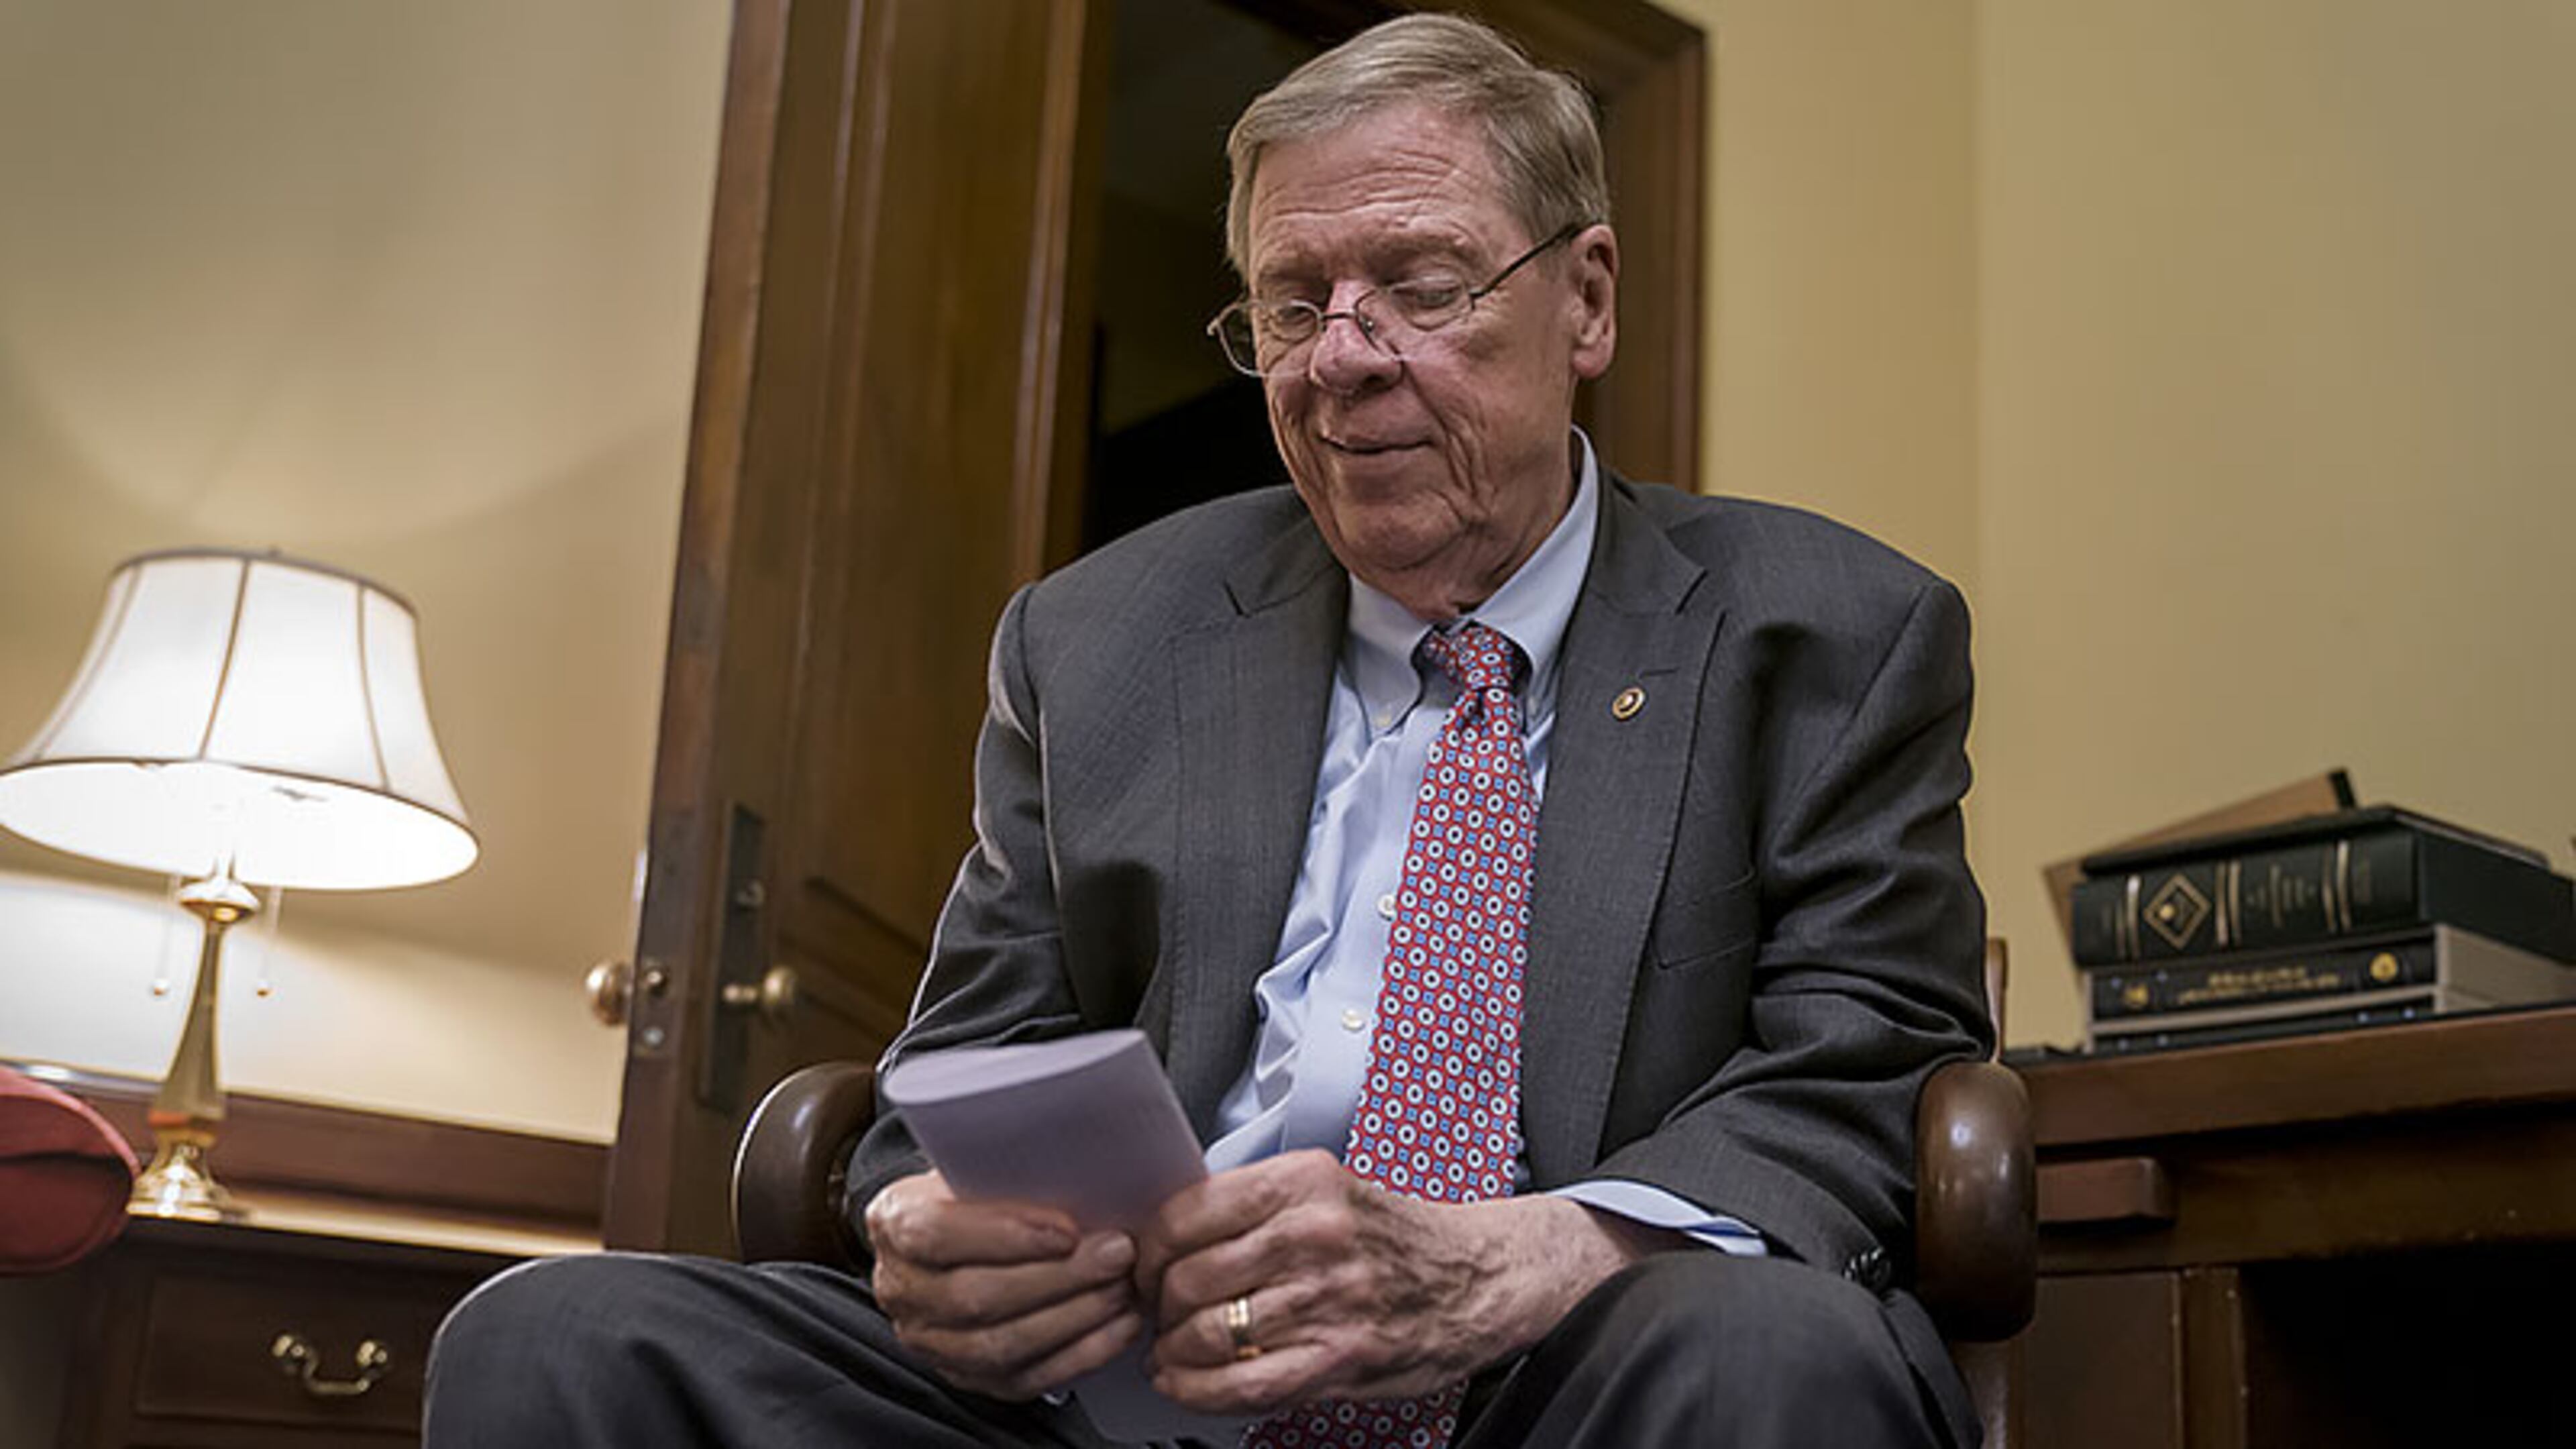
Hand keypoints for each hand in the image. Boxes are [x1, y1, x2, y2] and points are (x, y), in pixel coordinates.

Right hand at [863, 1170, 1144, 1399]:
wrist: (956, 1238)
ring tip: (1122, 1286)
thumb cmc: (976, 1193)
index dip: (1005, 1234)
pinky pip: (1026, 1378)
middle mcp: (902, 1289)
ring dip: (1074, 1316)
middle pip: (976, 1296)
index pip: (935, 1235)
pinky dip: (1081, 1353)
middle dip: (1058, 1277)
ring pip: (1000, 1344)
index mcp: (894, 1222)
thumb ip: (1011, 1170)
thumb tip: (1084, 1170)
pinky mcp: (969, 1378)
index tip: (1067, 1229)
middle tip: (1116, 1252)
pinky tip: (1118, 1325)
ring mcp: (931, 1341)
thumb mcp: (978, 1166)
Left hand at [1131, 1150, 1614, 1415]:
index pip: (1187, 1213)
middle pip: (1188, 1277)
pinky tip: (1187, 1385)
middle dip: (1156, 1307)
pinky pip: (1243, 1384)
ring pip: (1208, 1333)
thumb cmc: (1399, 1238)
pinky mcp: (1343, 1354)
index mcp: (1305, 1182)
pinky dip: (1199, 1392)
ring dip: (1172, 1353)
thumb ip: (1256, 1207)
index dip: (1149, 1250)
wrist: (1481, 1277)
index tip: (1143, 1266)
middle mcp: (1315, 1234)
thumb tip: (1170, 1234)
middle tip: (1156, 1315)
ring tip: (1171, 1354)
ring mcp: (1330, 1298)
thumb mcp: (1329, 1190)